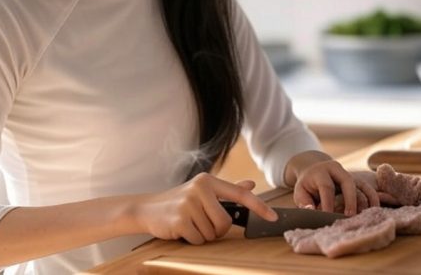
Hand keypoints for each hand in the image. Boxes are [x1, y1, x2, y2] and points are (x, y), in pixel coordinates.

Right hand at [132, 173, 276, 244]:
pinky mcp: (180, 219)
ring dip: (203, 234)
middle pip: (226, 222)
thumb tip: (251, 183)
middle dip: (217, 229)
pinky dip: (192, 240)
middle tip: (202, 222)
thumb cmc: (179, 201)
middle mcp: (200, 189)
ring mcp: (189, 203)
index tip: (273, 216)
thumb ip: (228, 190)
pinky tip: (182, 229)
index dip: (259, 206)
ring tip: (190, 224)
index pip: (240, 194)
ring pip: (213, 232)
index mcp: (208, 181)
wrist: (147, 208)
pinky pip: (199, 239)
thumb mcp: (203, 191)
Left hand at [285, 151, 379, 215]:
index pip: (326, 186)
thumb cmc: (307, 185)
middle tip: (350, 216)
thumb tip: (311, 210)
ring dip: (365, 200)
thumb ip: (304, 201)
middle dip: (350, 200)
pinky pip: (367, 187)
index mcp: (320, 171)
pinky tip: (374, 210)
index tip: (328, 216)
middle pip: (348, 181)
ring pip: (360, 184)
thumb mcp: (300, 191)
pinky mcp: (356, 179)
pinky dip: (372, 198)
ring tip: (365, 216)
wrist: (313, 169)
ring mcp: (348, 173)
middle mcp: (336, 169)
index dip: (328, 202)